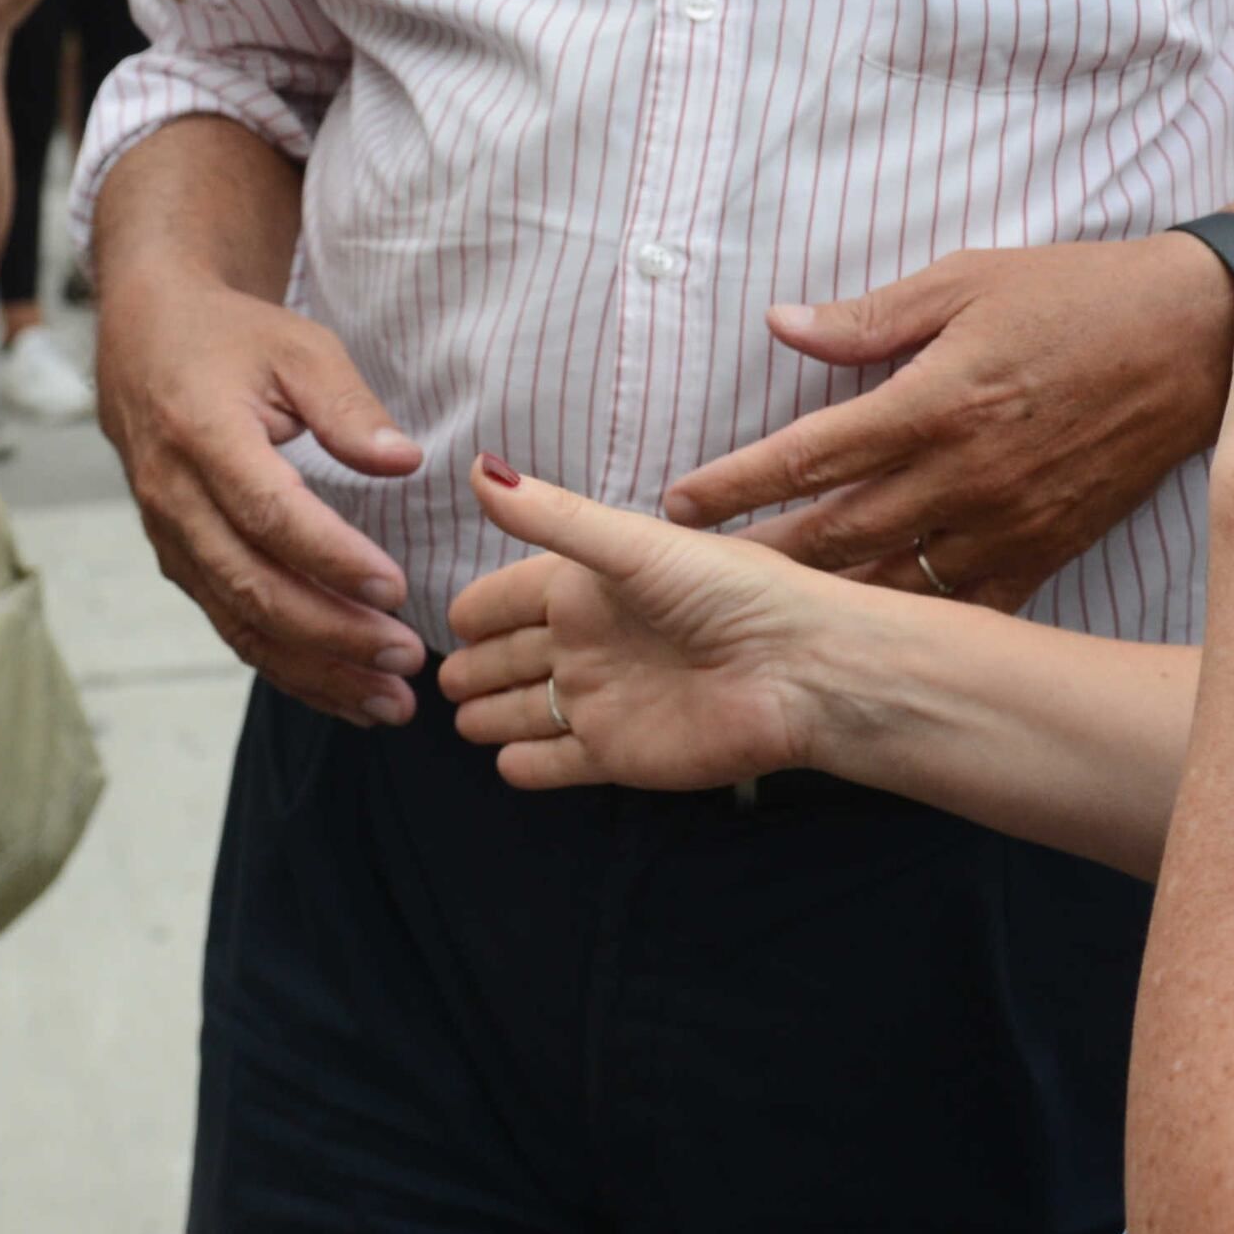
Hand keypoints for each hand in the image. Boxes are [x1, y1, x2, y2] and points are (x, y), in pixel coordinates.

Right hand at [95, 252, 428, 723]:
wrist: (147, 339)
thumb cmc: (233, 339)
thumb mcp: (298, 346)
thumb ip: (349, 406)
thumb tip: (404, 461)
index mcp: (201, 434)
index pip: (269, 514)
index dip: (331, 558)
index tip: (395, 588)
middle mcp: (175, 497)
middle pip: (253, 585)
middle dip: (333, 634)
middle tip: (407, 660)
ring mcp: (170, 538)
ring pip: (241, 623)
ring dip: (317, 670)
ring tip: (389, 702)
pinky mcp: (179, 563)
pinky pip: (232, 628)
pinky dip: (289, 668)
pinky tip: (346, 694)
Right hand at [444, 458, 861, 792]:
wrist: (798, 671)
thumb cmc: (726, 592)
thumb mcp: (632, 546)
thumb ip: (552, 516)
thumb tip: (477, 467)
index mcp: (588, 584)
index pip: (512, 595)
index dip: (479, 606)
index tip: (447, 618)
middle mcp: (588, 642)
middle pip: (512, 655)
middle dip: (475, 666)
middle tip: (435, 677)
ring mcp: (600, 700)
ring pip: (527, 709)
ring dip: (492, 714)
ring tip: (459, 719)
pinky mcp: (616, 755)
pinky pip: (559, 763)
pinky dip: (530, 765)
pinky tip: (504, 764)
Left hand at [657, 236, 1233, 609]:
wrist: (1191, 339)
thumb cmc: (1072, 296)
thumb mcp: (965, 280)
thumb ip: (870, 317)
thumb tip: (781, 324)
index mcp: (936, 401)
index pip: (810, 455)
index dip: (736, 484)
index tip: (678, 506)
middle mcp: (964, 473)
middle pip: (838, 534)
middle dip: (759, 560)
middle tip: (694, 584)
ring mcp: (1007, 521)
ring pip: (895, 581)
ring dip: (824, 601)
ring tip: (760, 617)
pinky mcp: (1047, 549)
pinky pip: (969, 605)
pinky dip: (915, 622)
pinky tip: (871, 637)